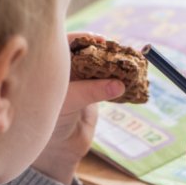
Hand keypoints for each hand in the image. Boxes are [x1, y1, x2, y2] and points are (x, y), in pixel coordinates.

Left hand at [30, 33, 124, 184]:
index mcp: (54, 65)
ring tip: (129, 62)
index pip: (68, 43)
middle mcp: (68, 68)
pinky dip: (121, 78)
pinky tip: (131, 78)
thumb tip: (119, 84)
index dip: (84, 38)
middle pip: (89, 51)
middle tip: (119, 50)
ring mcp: (83, 79)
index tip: (100, 40)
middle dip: (104, 50)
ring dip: (115, 64)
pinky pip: (110, 80)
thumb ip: (91, 91)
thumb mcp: (70, 102)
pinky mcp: (96, 90)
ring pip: (101, 65)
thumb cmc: (54, 121)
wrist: (61, 146)